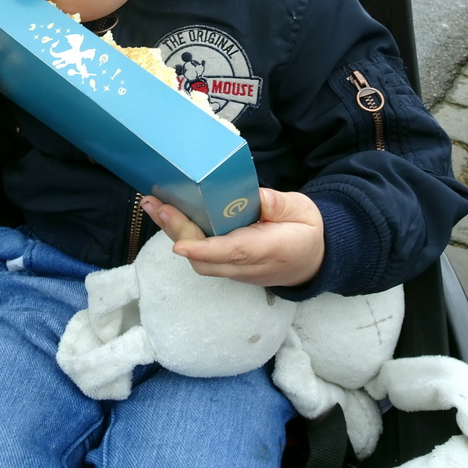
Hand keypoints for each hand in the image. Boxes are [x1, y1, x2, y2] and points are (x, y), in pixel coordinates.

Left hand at [140, 188, 324, 287]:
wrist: (313, 261)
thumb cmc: (306, 232)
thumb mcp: (303, 211)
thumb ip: (281, 204)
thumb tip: (259, 197)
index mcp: (270, 249)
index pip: (234, 252)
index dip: (204, 250)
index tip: (180, 244)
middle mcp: (248, 265)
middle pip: (206, 259)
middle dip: (177, 233)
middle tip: (156, 205)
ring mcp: (236, 269)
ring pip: (199, 260)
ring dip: (174, 234)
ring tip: (153, 205)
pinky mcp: (228, 265)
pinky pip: (202, 256)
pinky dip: (182, 236)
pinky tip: (168, 215)